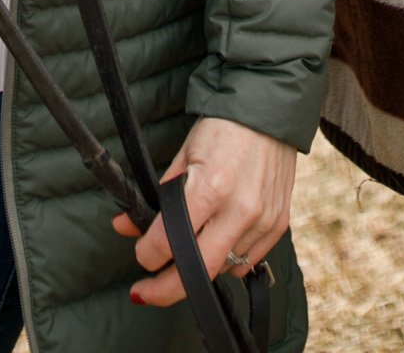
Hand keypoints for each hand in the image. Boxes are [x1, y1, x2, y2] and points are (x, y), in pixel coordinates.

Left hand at [112, 117, 295, 308]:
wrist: (268, 111)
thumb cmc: (221, 129)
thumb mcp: (183, 155)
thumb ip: (159, 195)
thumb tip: (125, 226)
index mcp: (211, 186)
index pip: (171, 239)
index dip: (148, 253)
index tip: (141, 255)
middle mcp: (240, 210)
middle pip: (199, 270)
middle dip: (166, 288)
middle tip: (146, 292)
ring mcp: (263, 221)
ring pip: (223, 268)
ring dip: (198, 269)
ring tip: (182, 257)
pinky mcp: (278, 225)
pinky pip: (248, 262)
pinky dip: (227, 261)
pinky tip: (213, 245)